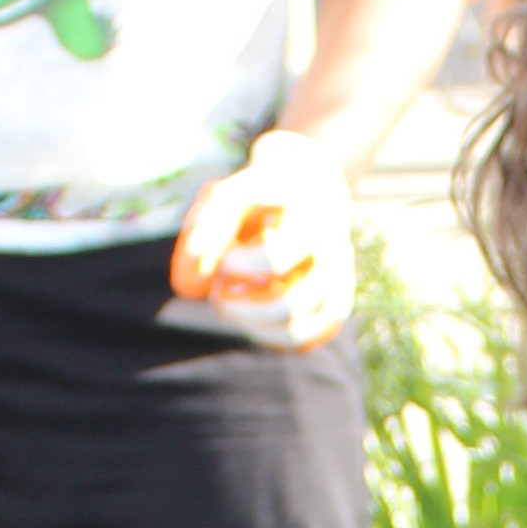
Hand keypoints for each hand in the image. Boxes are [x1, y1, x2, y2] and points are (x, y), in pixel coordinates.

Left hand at [169, 129, 353, 350]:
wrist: (310, 188)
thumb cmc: (261, 194)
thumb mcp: (230, 195)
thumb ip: (205, 229)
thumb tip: (186, 287)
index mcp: (313, 217)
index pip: (275, 259)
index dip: (239, 267)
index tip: (222, 258)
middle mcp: (335, 252)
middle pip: (290, 304)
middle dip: (243, 309)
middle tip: (219, 291)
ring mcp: (339, 280)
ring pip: (300, 330)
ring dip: (253, 325)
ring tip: (228, 306)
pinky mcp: (335, 303)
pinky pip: (307, 339)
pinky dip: (272, 336)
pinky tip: (248, 318)